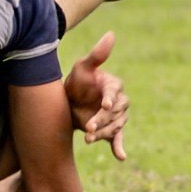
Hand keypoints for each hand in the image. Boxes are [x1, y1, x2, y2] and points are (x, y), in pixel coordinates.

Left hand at [63, 31, 125, 160]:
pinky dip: (119, 148)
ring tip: (89, 138)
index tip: (105, 104)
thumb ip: (98, 54)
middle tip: (89, 127)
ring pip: (115, 126)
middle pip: (115, 112)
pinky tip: (121, 157)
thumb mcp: (83, 67)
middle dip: (102, 119)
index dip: (110, 98)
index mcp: (113, 85)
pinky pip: (117, 139)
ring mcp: (116, 117)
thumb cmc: (77, 81)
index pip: (114, 92)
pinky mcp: (111, 130)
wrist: (69, 102)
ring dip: (104, 133)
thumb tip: (111, 34)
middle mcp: (119, 101)